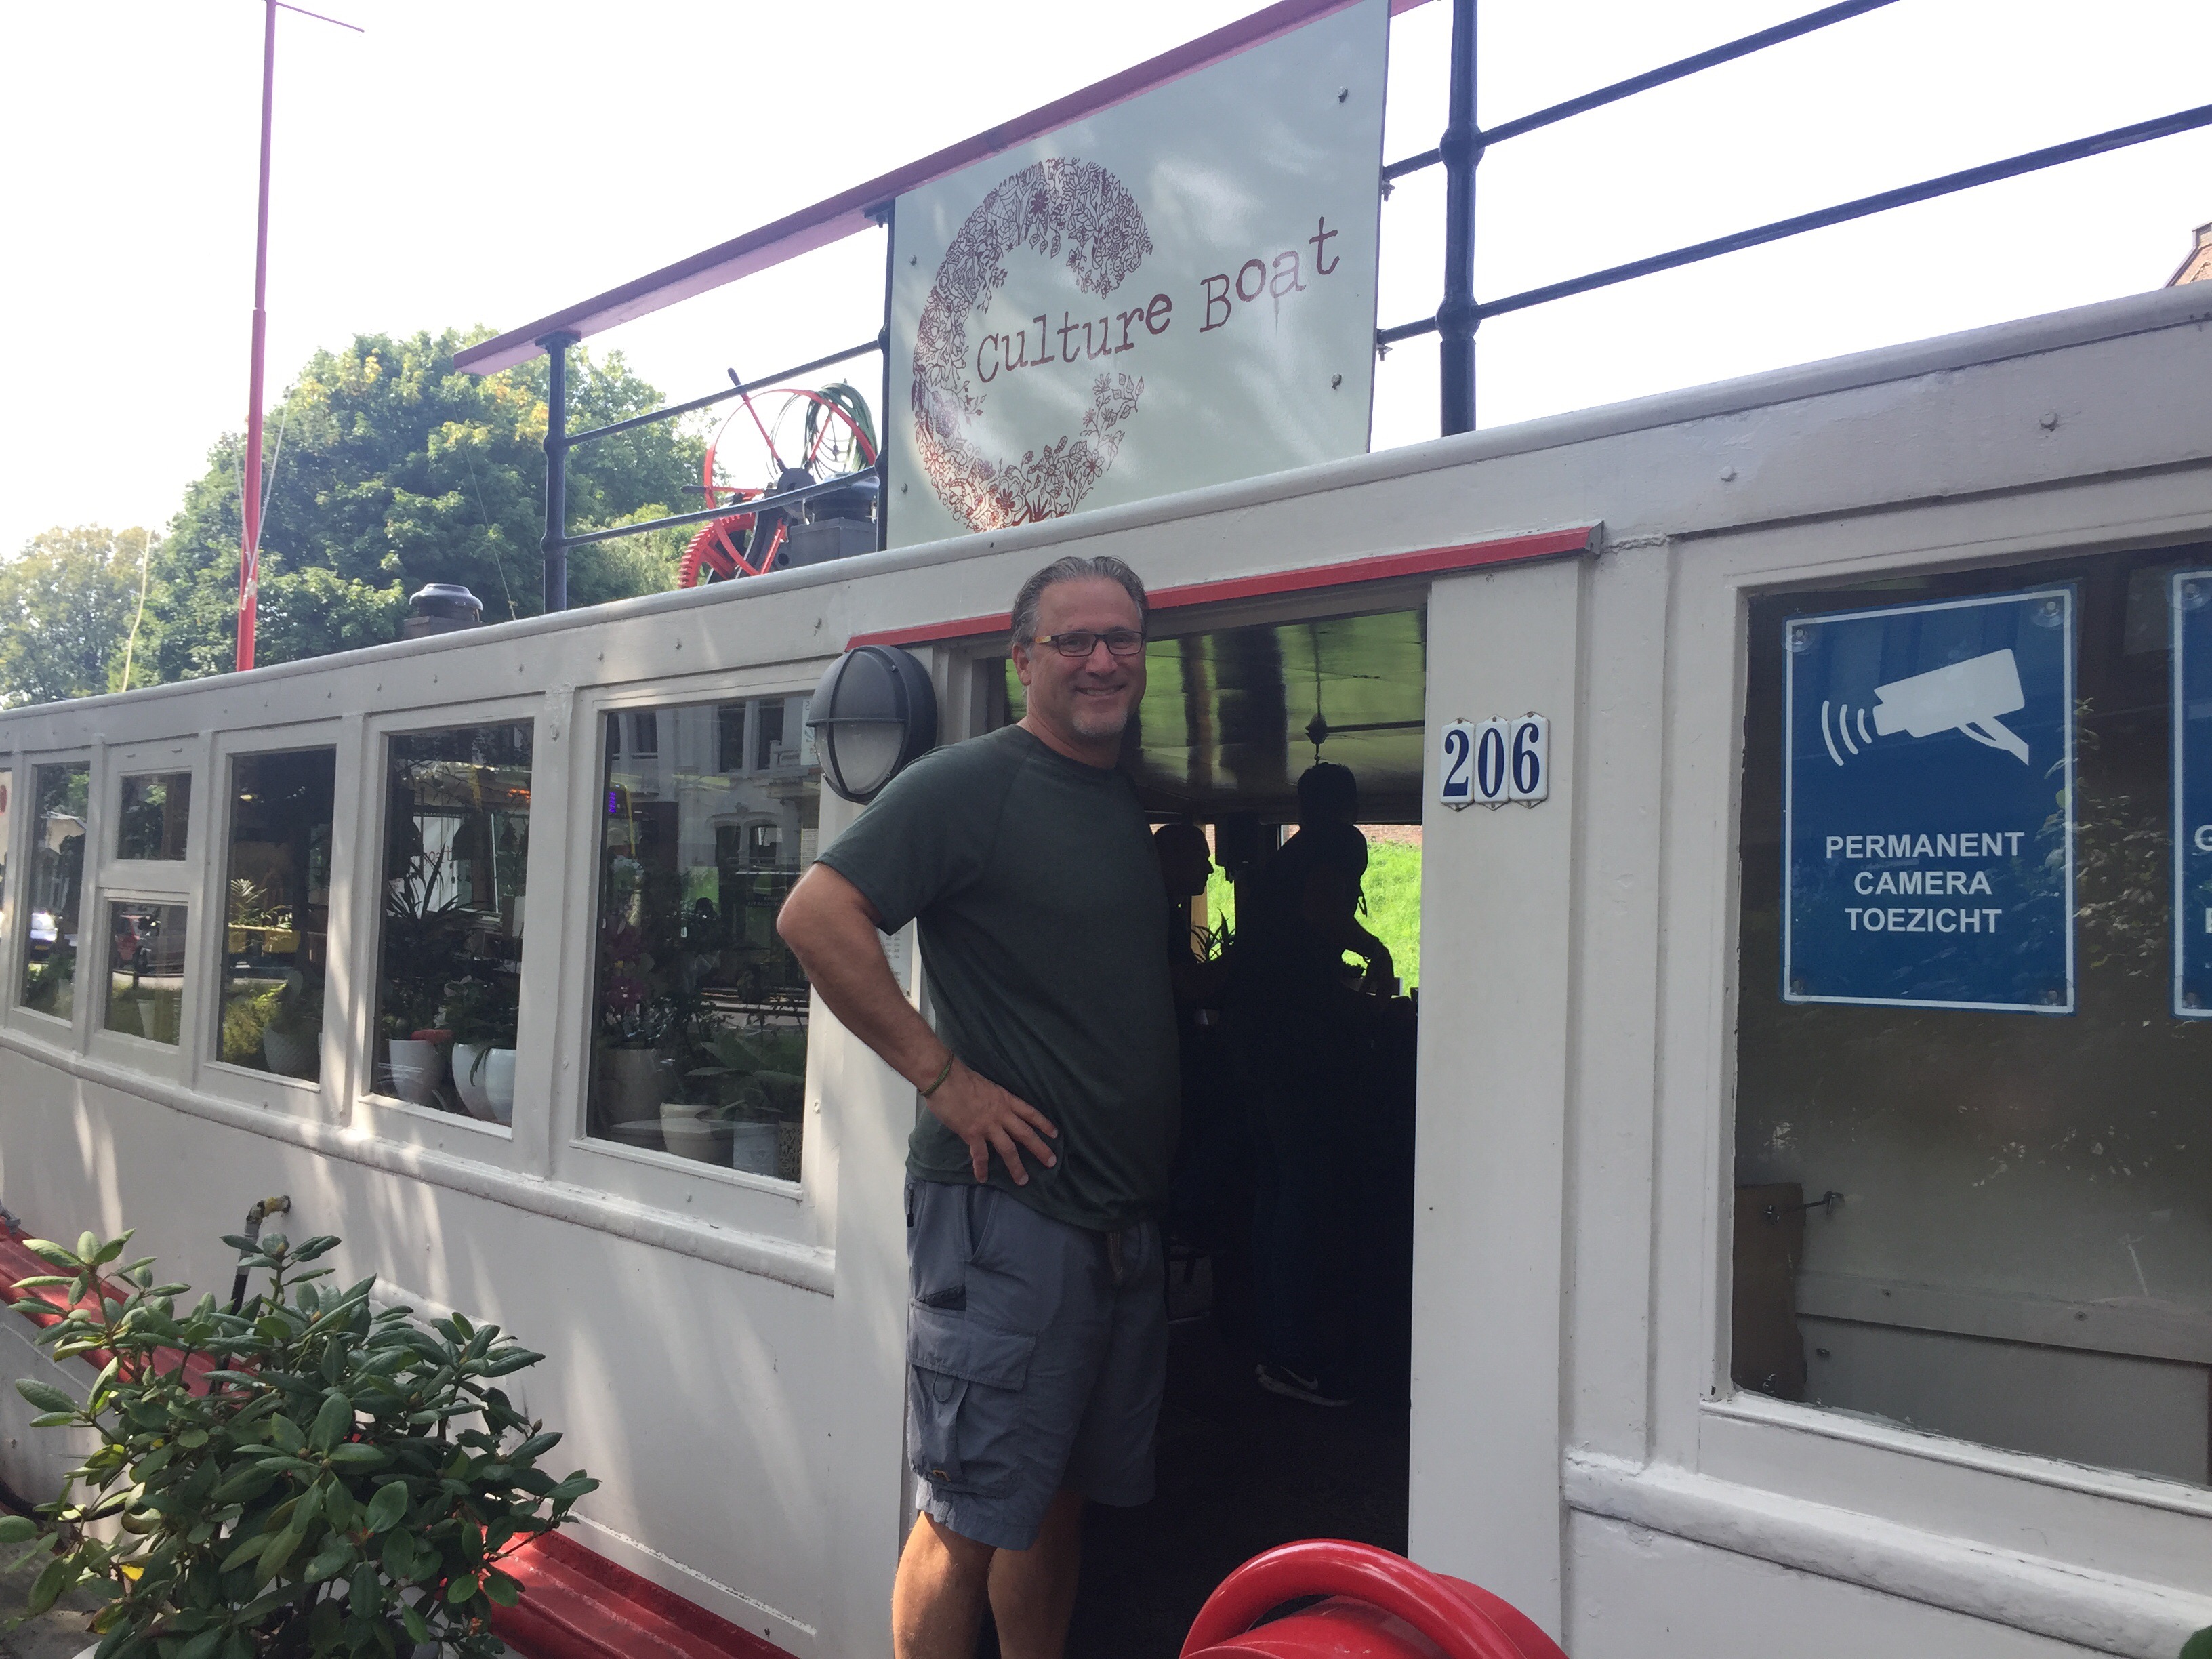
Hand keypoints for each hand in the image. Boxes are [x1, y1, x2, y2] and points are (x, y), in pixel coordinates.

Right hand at [924, 1062, 1058, 1184]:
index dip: (1043, 1123)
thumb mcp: (986, 1086)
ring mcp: (987, 1125)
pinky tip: (983, 1178)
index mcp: (1005, 1099)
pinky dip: (981, 1168)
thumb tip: (991, 1108)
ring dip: (1016, 1166)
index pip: (1030, 1112)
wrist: (944, 1077)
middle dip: (1040, 1149)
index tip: (1054, 1133)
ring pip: (1008, 1149)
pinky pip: (980, 1155)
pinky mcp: (972, 1133)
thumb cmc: (961, 1077)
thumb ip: (992, 1099)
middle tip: (1052, 1162)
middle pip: (1025, 1133)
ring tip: (1023, 1180)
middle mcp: (1001, 1113)